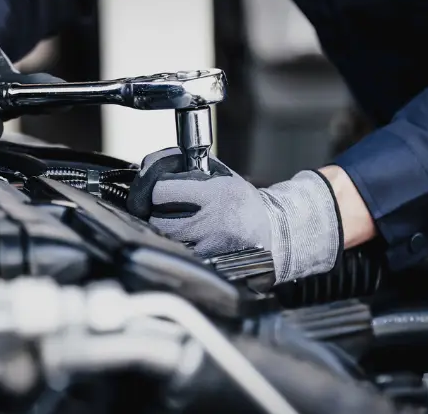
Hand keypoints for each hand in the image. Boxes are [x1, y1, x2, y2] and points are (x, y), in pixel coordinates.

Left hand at [126, 148, 342, 283]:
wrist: (273, 234)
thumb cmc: (243, 203)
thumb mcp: (223, 177)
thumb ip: (191, 168)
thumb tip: (154, 163)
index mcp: (215, 194)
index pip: (162, 191)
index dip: (157, 189)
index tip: (161, 191)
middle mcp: (212, 221)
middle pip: (158, 219)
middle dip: (156, 213)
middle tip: (164, 210)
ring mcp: (210, 246)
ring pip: (166, 240)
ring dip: (165, 233)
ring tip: (177, 226)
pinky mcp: (210, 265)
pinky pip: (179, 255)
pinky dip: (177, 249)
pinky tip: (186, 242)